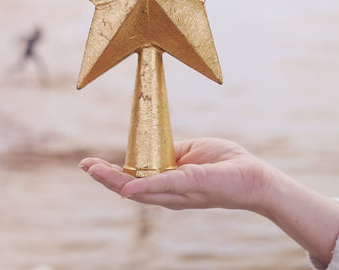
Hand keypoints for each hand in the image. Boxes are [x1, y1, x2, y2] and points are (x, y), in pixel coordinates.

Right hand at [79, 138, 271, 211]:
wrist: (254, 176)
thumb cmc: (225, 164)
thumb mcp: (191, 152)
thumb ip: (171, 153)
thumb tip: (154, 146)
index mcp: (169, 182)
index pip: (135, 179)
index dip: (113, 173)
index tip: (91, 163)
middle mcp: (170, 192)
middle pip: (131, 188)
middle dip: (106, 178)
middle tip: (84, 166)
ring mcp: (181, 192)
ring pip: (142, 190)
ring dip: (116, 181)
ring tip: (93, 171)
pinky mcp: (194, 185)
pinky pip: (166, 185)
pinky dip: (145, 187)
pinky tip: (127, 188)